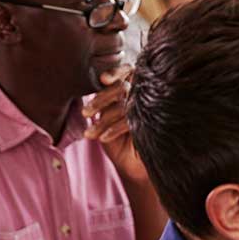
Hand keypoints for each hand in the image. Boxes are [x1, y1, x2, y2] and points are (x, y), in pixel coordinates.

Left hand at [84, 67, 146, 182]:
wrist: (133, 167)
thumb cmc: (118, 142)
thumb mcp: (106, 118)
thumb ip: (103, 101)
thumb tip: (96, 85)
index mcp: (133, 91)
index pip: (127, 72)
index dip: (116, 72)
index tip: (103, 80)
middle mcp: (143, 99)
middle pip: (122, 87)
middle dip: (101, 99)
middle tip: (86, 112)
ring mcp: (150, 112)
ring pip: (125, 105)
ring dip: (104, 118)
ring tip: (90, 133)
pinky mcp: (152, 126)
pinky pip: (131, 121)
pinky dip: (114, 128)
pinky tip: (104, 138)